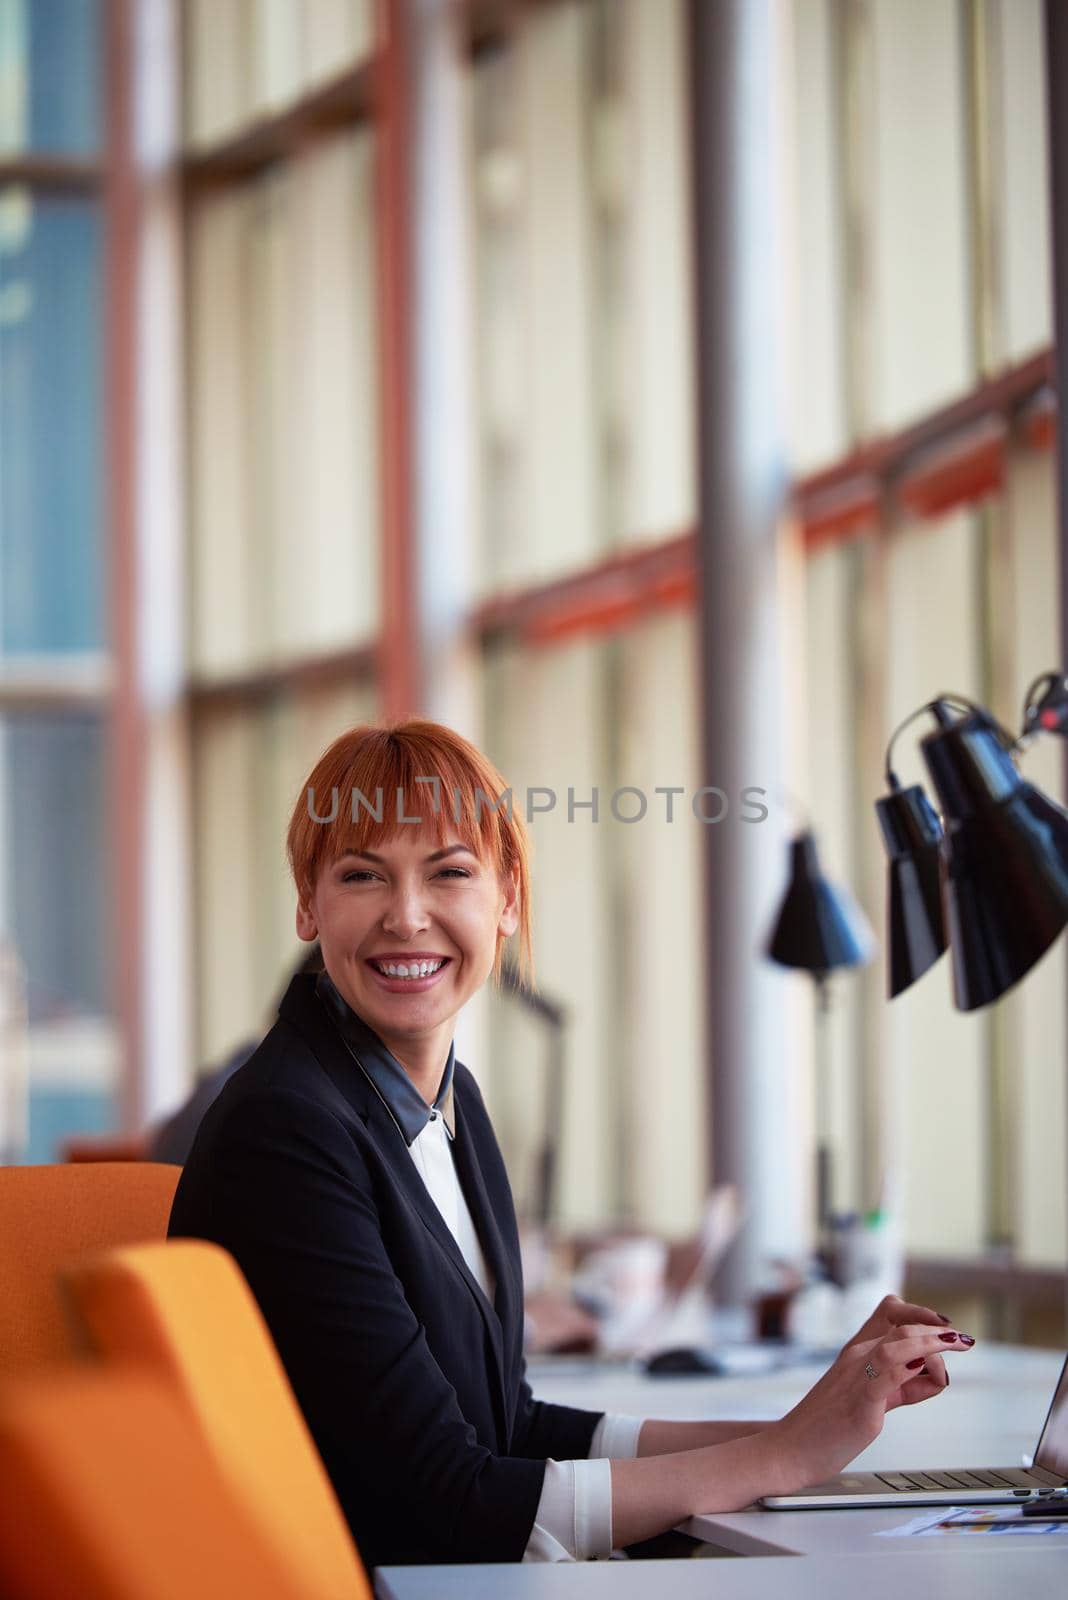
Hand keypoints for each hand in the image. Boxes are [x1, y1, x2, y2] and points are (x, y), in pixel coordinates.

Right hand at [771, 1324, 974, 1492]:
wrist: (789, 1449)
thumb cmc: (825, 1428)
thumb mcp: (869, 1400)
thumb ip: (898, 1386)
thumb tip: (930, 1378)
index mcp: (856, 1352)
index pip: (890, 1313)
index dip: (921, 1314)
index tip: (946, 1328)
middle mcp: (856, 1355)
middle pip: (902, 1324)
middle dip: (938, 1330)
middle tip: (964, 1341)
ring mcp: (857, 1375)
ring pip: (899, 1342)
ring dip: (934, 1341)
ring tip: (958, 1345)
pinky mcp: (861, 1400)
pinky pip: (890, 1372)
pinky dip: (913, 1366)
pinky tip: (930, 1370)